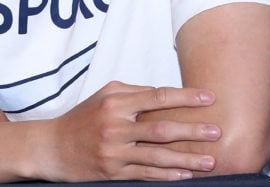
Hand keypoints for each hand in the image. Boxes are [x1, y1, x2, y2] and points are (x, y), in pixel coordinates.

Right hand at [40, 81, 221, 181]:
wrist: (52, 148)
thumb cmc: (83, 118)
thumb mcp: (104, 96)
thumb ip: (133, 93)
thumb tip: (164, 94)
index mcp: (115, 104)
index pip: (157, 97)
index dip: (186, 97)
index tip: (209, 97)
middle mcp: (115, 127)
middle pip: (162, 129)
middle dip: (193, 131)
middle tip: (217, 131)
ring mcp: (114, 152)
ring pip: (157, 156)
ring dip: (186, 159)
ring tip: (210, 160)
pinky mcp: (112, 173)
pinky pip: (145, 175)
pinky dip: (167, 175)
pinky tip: (185, 175)